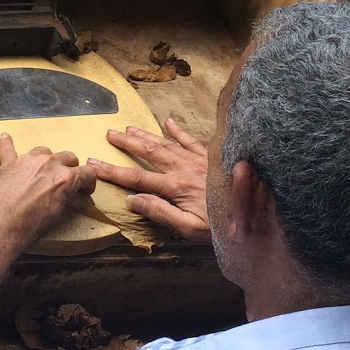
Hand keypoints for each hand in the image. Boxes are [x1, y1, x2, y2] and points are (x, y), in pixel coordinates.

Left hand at [0, 135, 95, 252]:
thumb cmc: (28, 225)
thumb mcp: (57, 215)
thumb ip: (67, 199)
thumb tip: (73, 196)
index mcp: (66, 178)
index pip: (87, 173)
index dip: (88, 183)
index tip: (85, 189)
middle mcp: (49, 164)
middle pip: (68, 157)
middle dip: (70, 168)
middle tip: (66, 181)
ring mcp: (28, 160)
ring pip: (44, 151)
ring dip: (47, 159)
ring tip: (43, 171)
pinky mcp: (9, 163)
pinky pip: (9, 148)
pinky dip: (8, 144)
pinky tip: (5, 137)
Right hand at [88, 118, 210, 242]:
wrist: (257, 213)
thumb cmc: (222, 226)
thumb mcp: (189, 229)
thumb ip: (160, 213)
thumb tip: (131, 200)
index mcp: (176, 187)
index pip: (136, 179)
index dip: (112, 171)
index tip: (92, 164)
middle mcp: (185, 168)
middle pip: (149, 153)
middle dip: (127, 144)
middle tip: (109, 134)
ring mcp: (200, 160)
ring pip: (167, 143)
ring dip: (146, 135)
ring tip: (128, 128)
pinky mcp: (214, 156)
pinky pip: (193, 139)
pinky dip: (179, 130)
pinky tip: (168, 121)